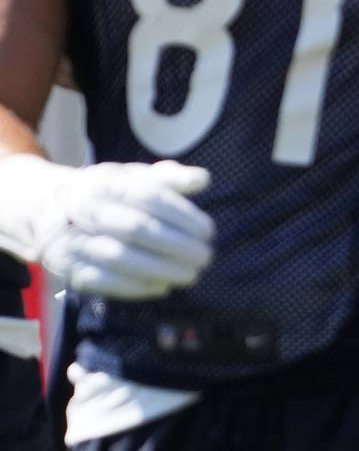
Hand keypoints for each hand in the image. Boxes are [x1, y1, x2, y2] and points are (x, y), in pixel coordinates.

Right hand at [0, 156, 213, 300]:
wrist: (47, 209)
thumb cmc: (108, 192)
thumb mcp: (134, 176)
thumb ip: (169, 177)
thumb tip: (203, 180)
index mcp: (108, 182)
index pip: (150, 197)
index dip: (182, 216)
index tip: (208, 231)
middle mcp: (87, 209)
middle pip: (135, 228)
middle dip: (176, 245)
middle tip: (206, 256)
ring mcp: (73, 239)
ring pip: (118, 257)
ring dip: (159, 269)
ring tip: (190, 275)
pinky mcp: (66, 266)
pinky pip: (101, 281)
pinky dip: (134, 287)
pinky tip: (162, 287)